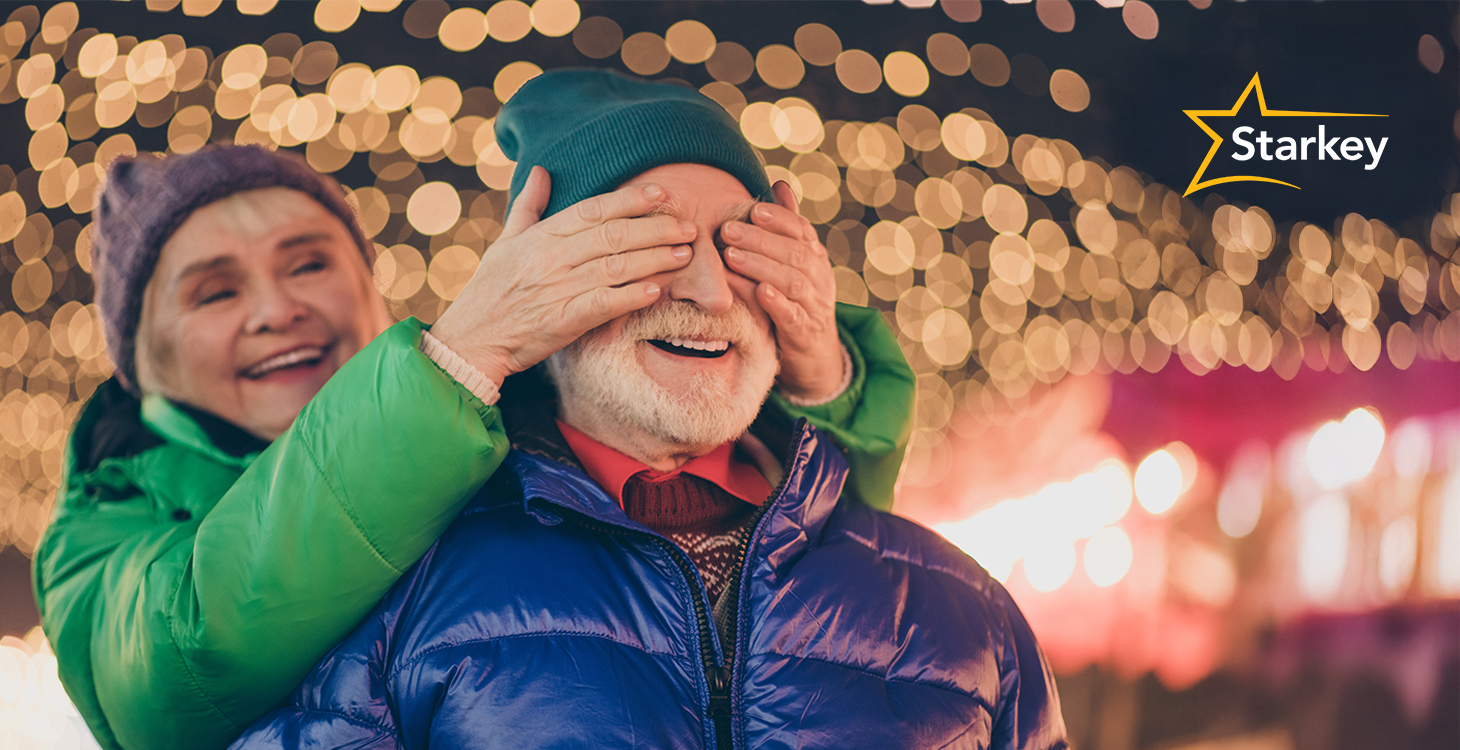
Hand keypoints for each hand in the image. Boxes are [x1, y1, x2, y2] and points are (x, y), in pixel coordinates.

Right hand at [429, 167, 694, 384]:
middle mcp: (551, 257)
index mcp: (541, 235)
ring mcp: (558, 288)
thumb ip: (529, 205)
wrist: (471, 338)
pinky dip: (630, 296)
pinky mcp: (562, 320)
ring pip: (615, 266)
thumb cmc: (490, 289)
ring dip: (654, 259)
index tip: (663, 192)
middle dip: (655, 228)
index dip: (631, 199)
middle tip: (689, 226)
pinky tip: (656, 291)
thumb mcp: (506, 241)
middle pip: (613, 235)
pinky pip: (603, 304)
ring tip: (684, 254)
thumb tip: (542, 171)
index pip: (594, 209)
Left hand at [721, 180, 842, 401]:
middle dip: (760, 240)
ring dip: (761, 266)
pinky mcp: (806, 333)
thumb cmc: (797, 299)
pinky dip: (777, 303)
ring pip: (792, 281)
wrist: (815, 353)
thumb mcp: (795, 261)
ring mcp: (815, 305)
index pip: (801, 230)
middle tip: (727, 230)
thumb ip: (788, 225)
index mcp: (815, 256)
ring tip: (731, 256)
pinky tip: (759, 292)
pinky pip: (793, 316)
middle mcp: (819, 277)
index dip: (779, 218)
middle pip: (793, 253)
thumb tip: (780, 183)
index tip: (754, 208)